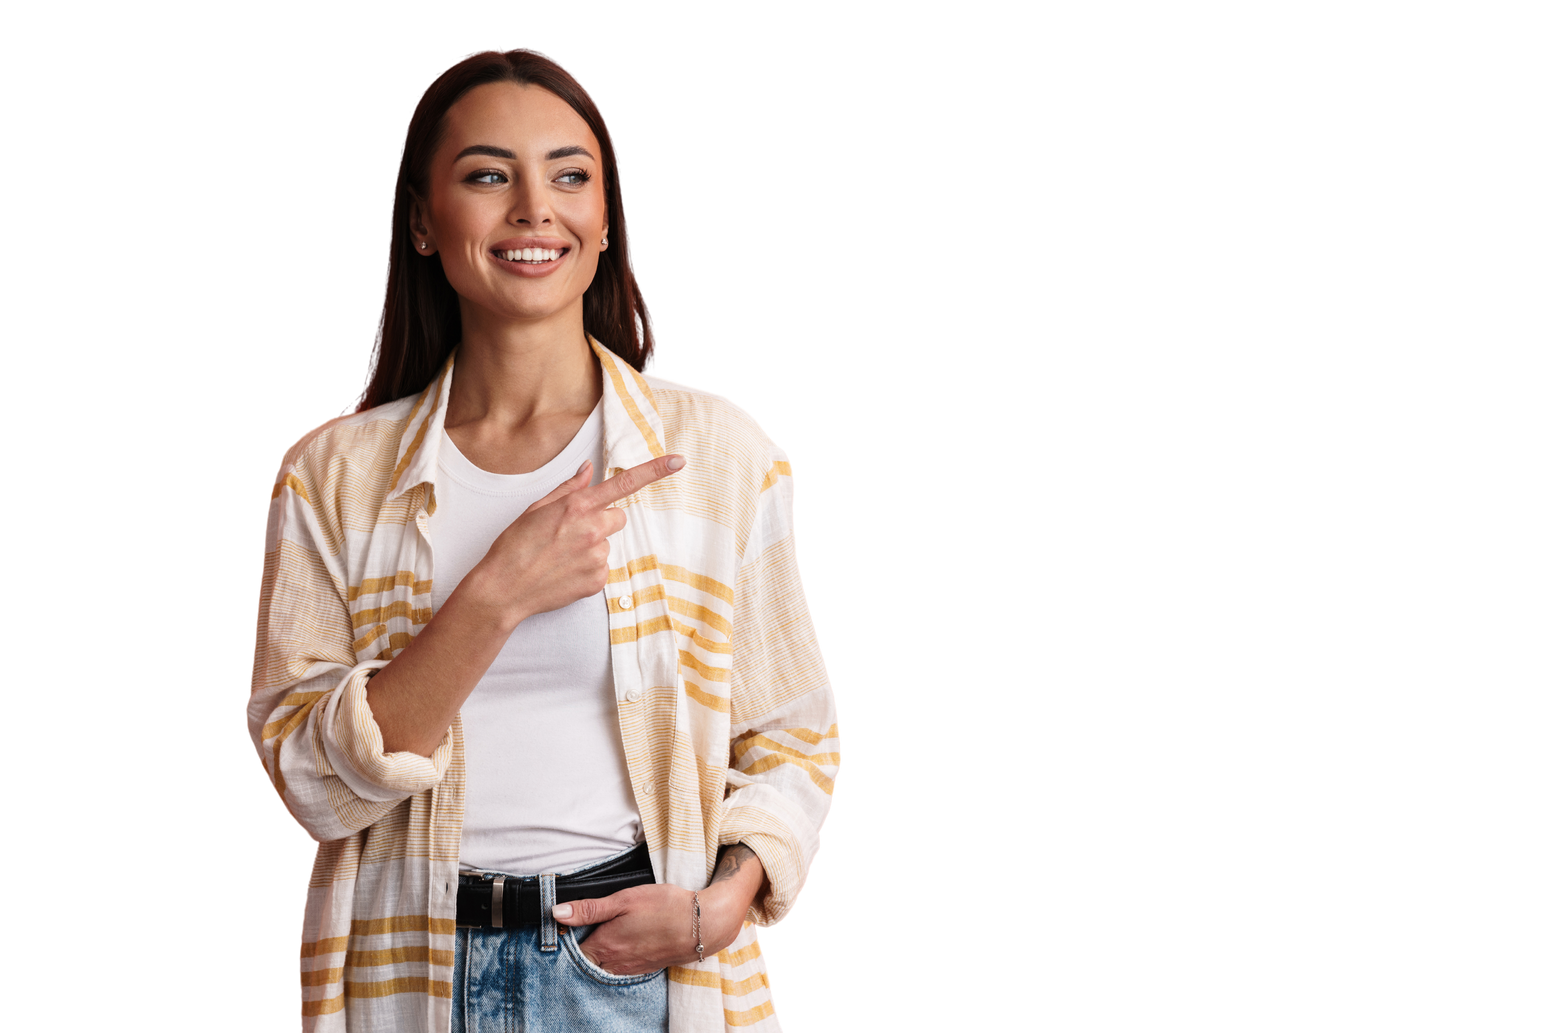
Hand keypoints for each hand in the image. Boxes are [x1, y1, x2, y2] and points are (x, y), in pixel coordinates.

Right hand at [475, 454, 684, 624]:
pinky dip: (588, 569)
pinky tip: (564, 572)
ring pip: (607, 544)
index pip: (624, 484)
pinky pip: (603, 567)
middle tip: (571, 534)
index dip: (655, 471)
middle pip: (618, 517)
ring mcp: (597, 556)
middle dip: (601, 522)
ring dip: (591, 547)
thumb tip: (588, 469)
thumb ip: (569, 489)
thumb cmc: (514, 547)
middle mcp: (591, 529)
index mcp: (576, 506)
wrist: (503, 589)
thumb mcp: (536, 509)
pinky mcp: (598, 580)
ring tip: (561, 557)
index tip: (679, 461)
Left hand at [553, 846, 765, 973]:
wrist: (703, 924)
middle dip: (579, 950)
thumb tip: (556, 913)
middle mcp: (615, 962)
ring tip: (598, 937)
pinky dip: (614, 961)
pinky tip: (621, 945)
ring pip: (603, 968)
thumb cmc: (664, 907)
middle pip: (586, 963)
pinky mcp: (645, 968)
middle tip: (576, 931)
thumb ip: (589, 908)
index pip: (572, 952)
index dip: (564, 940)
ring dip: (597, 956)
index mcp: (605, 945)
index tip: (561, 927)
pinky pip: (621, 970)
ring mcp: (631, 968)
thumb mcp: (624, 898)